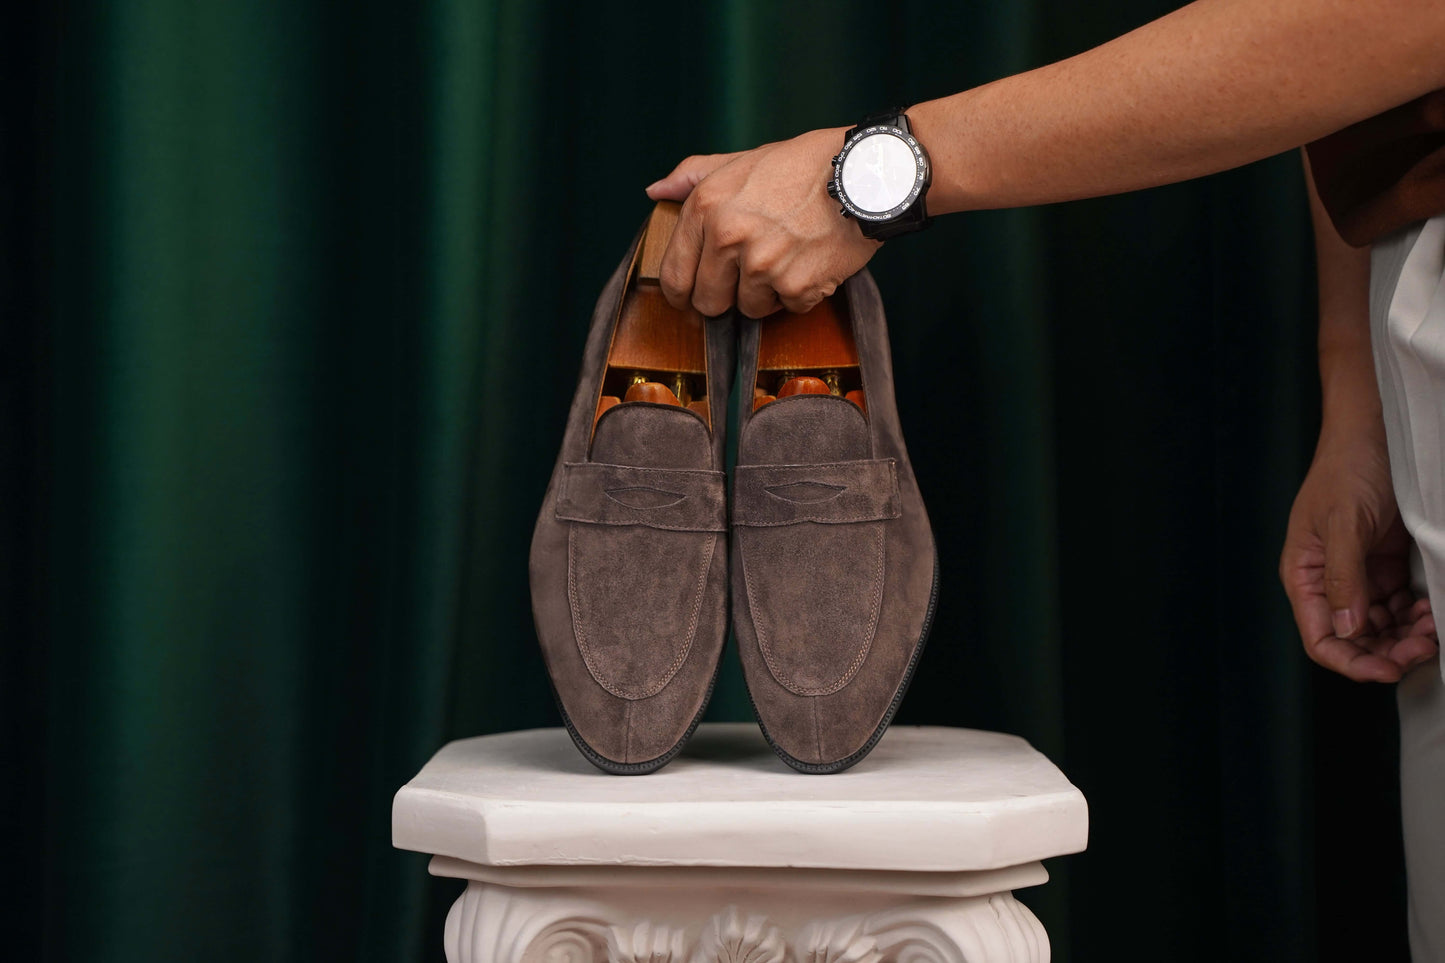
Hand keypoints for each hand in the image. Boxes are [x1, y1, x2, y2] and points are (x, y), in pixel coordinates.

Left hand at [644, 127, 880, 317]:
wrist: (864, 175)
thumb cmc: (803, 166)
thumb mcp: (741, 161)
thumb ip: (693, 177)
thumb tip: (655, 192)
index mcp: (707, 207)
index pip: (674, 277)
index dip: (682, 294)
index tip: (692, 297)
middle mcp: (729, 238)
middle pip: (708, 303)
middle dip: (726, 297)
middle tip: (748, 277)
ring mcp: (763, 265)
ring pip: (749, 310)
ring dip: (767, 294)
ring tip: (787, 259)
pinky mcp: (797, 287)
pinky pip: (788, 309)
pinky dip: (801, 294)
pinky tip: (811, 262)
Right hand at [1280, 421, 1436, 681]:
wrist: (1377, 430)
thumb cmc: (1349, 468)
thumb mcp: (1345, 522)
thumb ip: (1343, 577)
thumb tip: (1348, 629)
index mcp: (1305, 575)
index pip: (1321, 638)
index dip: (1352, 661)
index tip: (1390, 669)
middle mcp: (1329, 582)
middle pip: (1355, 640)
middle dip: (1389, 651)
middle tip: (1425, 646)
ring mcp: (1359, 575)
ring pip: (1382, 628)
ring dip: (1408, 636)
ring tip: (1434, 626)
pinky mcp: (1386, 566)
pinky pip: (1402, 606)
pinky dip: (1420, 615)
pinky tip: (1434, 609)